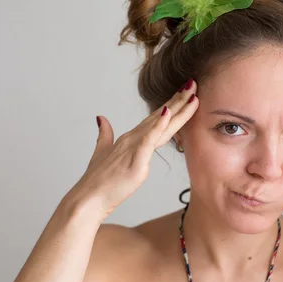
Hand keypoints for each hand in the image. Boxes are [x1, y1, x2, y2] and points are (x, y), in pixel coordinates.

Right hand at [66, 78, 198, 221]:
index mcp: (130, 138)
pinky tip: (167, 114)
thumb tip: (101, 119)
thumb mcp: (101, 152)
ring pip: (160, 125)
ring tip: (191, 94)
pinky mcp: (135, 160)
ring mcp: (134, 147)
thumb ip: (104, 134)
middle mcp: (133, 138)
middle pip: (161, 117)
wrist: (88, 198)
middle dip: (179, 100)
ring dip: (177, 109)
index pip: (155, 118)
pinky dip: (158, 126)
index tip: (185, 92)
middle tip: (194, 83)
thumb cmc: (97, 180)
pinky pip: (149, 140)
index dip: (171, 104)